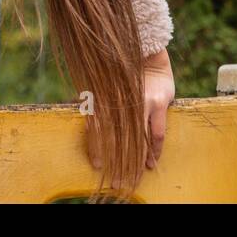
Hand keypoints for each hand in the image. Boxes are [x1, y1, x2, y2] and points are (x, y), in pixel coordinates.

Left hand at [86, 48, 175, 176]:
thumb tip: (78, 106)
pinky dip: (154, 149)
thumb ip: (94, 97)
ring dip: (136, 162)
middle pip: (118, 139)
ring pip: (138, 140)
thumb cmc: (122, 70)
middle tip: (116, 183)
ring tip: (133, 179)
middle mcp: (122, 102)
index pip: (98, 127)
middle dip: (117, 163)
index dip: (97, 147)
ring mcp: (141, 103)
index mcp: (106, 96)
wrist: (147, 53)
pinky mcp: (158, 103)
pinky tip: (151, 162)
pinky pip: (157, 132)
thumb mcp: (103, 80)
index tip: (97, 165)